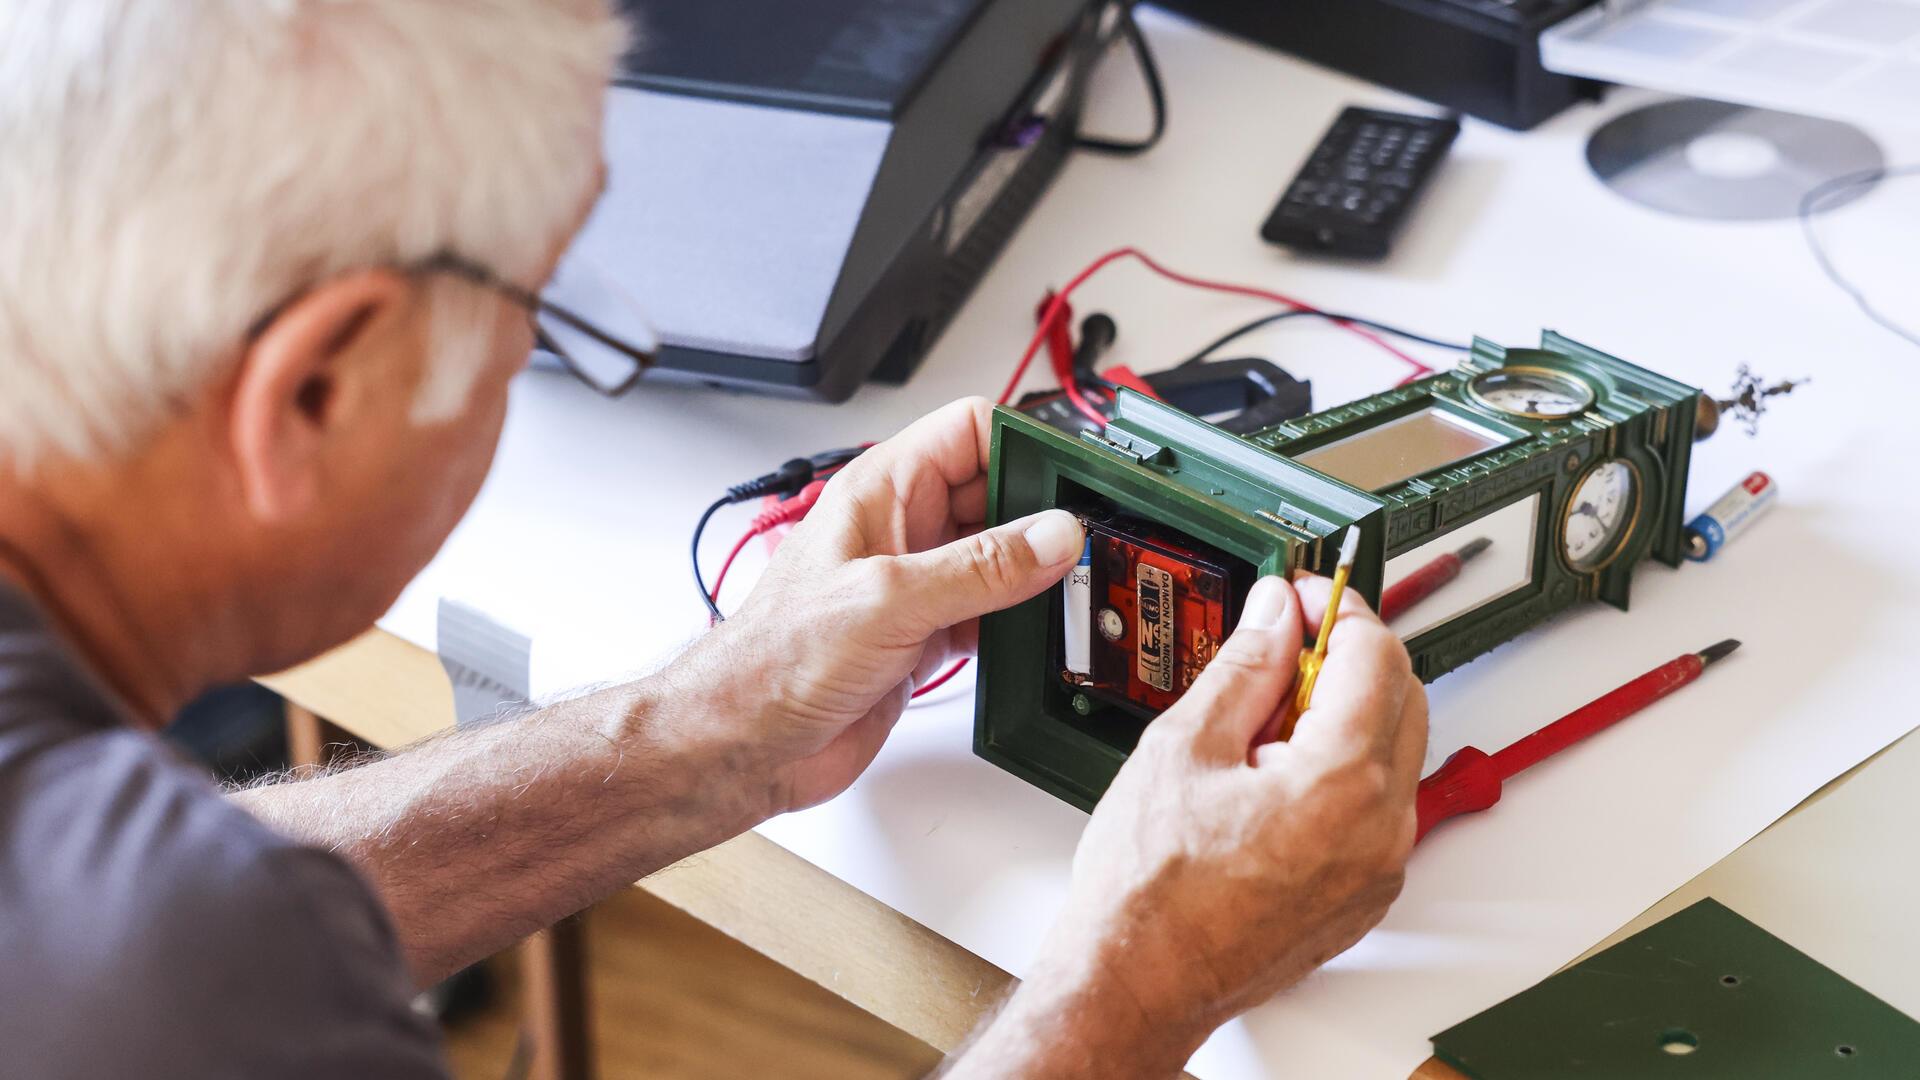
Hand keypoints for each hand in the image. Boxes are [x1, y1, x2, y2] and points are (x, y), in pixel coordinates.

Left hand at [667, 398, 1084, 813]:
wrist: (746, 743)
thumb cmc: (777, 659)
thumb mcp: (890, 600)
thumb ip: (979, 568)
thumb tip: (1053, 535)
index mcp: (883, 491)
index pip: (971, 430)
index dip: (1025, 443)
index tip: (1075, 475)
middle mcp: (901, 529)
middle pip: (996, 492)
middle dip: (1043, 514)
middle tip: (1088, 542)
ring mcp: (915, 582)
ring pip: (999, 555)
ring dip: (1036, 573)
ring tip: (1076, 590)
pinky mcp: (924, 634)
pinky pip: (990, 610)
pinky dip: (1019, 622)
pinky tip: (1039, 636)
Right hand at [952, 574, 1425, 1076]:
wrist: (1137, 982)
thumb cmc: (1147, 891)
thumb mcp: (1182, 746)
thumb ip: (1244, 666)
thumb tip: (1275, 614)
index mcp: (1341, 782)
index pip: (1376, 654)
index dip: (1336, 609)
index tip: (1301, 595)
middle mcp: (1380, 827)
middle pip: (1402, 697)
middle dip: (1347, 656)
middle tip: (1282, 644)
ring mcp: (1378, 867)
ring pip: (1393, 751)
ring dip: (1344, 713)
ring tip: (1261, 720)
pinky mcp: (1363, 893)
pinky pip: (1376, 806)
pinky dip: (1341, 770)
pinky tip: (1272, 773)